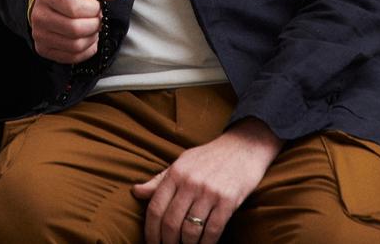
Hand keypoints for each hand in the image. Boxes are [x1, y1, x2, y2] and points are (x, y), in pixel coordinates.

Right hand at [30, 0, 120, 63]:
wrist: (46, 3)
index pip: (75, 8)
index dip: (93, 9)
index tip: (97, 6)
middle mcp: (40, 16)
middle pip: (75, 29)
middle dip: (95, 25)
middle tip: (98, 19)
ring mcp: (40, 35)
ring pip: (75, 45)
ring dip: (92, 38)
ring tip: (94, 29)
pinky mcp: (43, 50)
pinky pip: (71, 57)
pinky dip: (86, 51)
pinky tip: (89, 40)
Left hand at [132, 118, 282, 243]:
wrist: (243, 146)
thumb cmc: (209, 157)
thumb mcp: (182, 162)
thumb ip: (160, 180)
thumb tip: (136, 192)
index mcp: (176, 172)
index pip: (155, 208)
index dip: (151, 232)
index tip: (152, 243)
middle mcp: (190, 182)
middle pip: (171, 223)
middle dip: (167, 243)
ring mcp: (210, 191)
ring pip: (190, 231)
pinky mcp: (228, 201)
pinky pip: (212, 231)